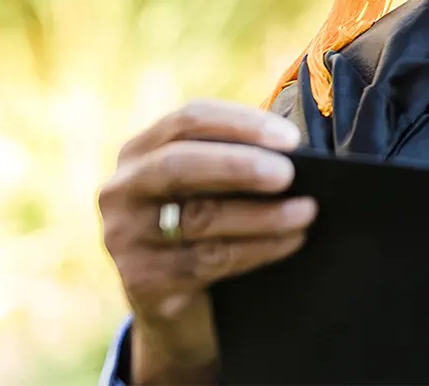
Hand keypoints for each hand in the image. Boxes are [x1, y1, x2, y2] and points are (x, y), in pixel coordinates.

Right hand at [98, 100, 314, 383]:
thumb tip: (295, 151)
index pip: (188, 121)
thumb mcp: (213, 187)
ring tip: (306, 211)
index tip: (291, 138)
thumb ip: (238, 160)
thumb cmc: (209, 226)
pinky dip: (258, 248)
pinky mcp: (141, 281)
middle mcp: (122, 189)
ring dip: (262, 214)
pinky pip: (207, 260)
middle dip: (239, 166)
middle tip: (289, 174)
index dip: (241, 124)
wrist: (177, 308)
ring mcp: (124, 237)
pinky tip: (291, 241)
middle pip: (178, 165)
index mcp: (141, 152)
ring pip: (199, 217)